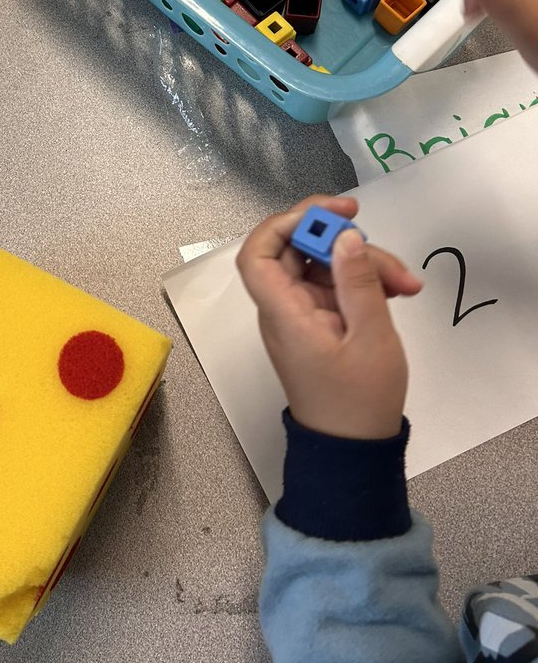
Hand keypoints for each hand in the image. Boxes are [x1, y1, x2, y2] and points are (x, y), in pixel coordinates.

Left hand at [236, 195, 421, 439]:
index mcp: (283, 313)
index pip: (258, 254)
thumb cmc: (358, 400)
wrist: (354, 449)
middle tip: (382, 247)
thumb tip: (344, 236)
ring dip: (364, 265)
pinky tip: (396, 291)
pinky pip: (335, 287)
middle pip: (298, 252)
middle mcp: (284, 308)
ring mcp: (302, 315)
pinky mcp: (320, 322)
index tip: (330, 212)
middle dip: (341, 242)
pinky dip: (364, 283)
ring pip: (323, 267)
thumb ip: (357, 282)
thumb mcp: (370, 336)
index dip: (286, 223)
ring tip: (404, 283)